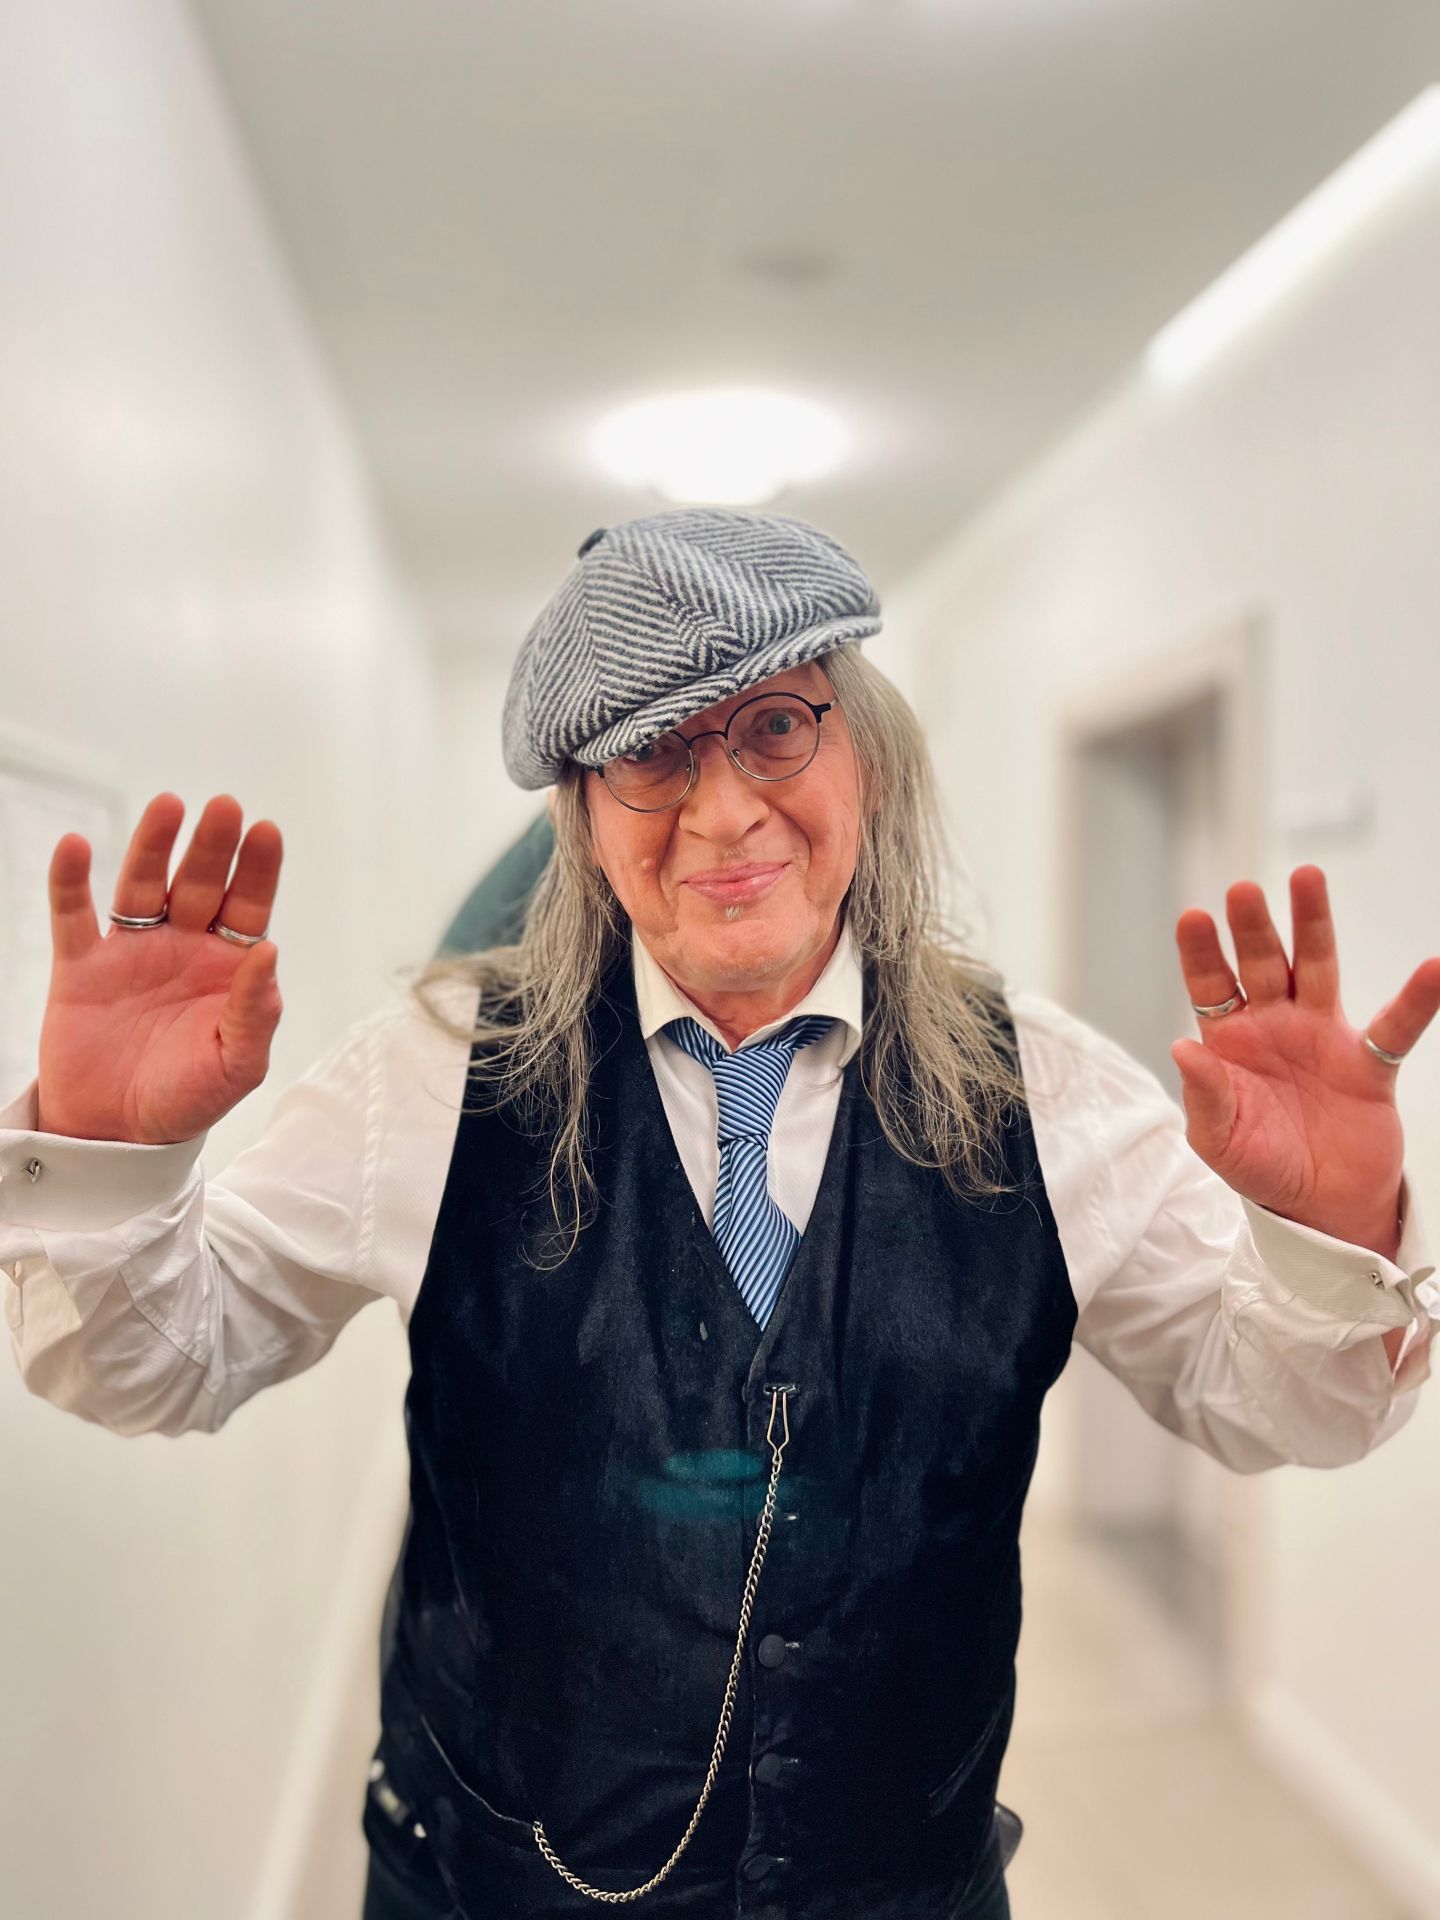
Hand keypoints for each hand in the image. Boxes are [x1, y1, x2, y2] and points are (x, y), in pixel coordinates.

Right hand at [38, 792, 283, 1143]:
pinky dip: (71, 881)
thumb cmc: (186, 1100)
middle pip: (199, 884)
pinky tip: (75, 846)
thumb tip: (271, 952)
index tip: (266, 831)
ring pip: (142, 886)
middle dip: (211, 847)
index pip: (248, 907)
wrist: (116, 1134)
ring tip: (168, 806)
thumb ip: (255, 1012)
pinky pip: (73, 916)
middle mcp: (183, 948)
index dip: (258, 870)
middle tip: (223, 808)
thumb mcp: (236, 1065)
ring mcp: (132, 952)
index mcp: (228, 968)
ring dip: (153, 846)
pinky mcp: (81, 967)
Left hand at [1170, 865, 1439, 1250]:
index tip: (1193, 916)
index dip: (1201, 953)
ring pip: (1318, 967)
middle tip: (1243, 889)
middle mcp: (1274, 1025)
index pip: (1211, 985)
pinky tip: (1434, 968)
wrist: (1319, 1209)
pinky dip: (1418, 998)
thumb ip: (1205, 1096)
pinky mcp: (1368, 1063)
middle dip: (1253, 926)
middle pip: (1262, 962)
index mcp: (1230, 1041)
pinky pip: (1396, 1025)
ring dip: (1313, 925)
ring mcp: (1322, 1036)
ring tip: (1307, 876)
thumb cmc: (1260, 1166)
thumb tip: (1181, 1047)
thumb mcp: (1219, 1140)